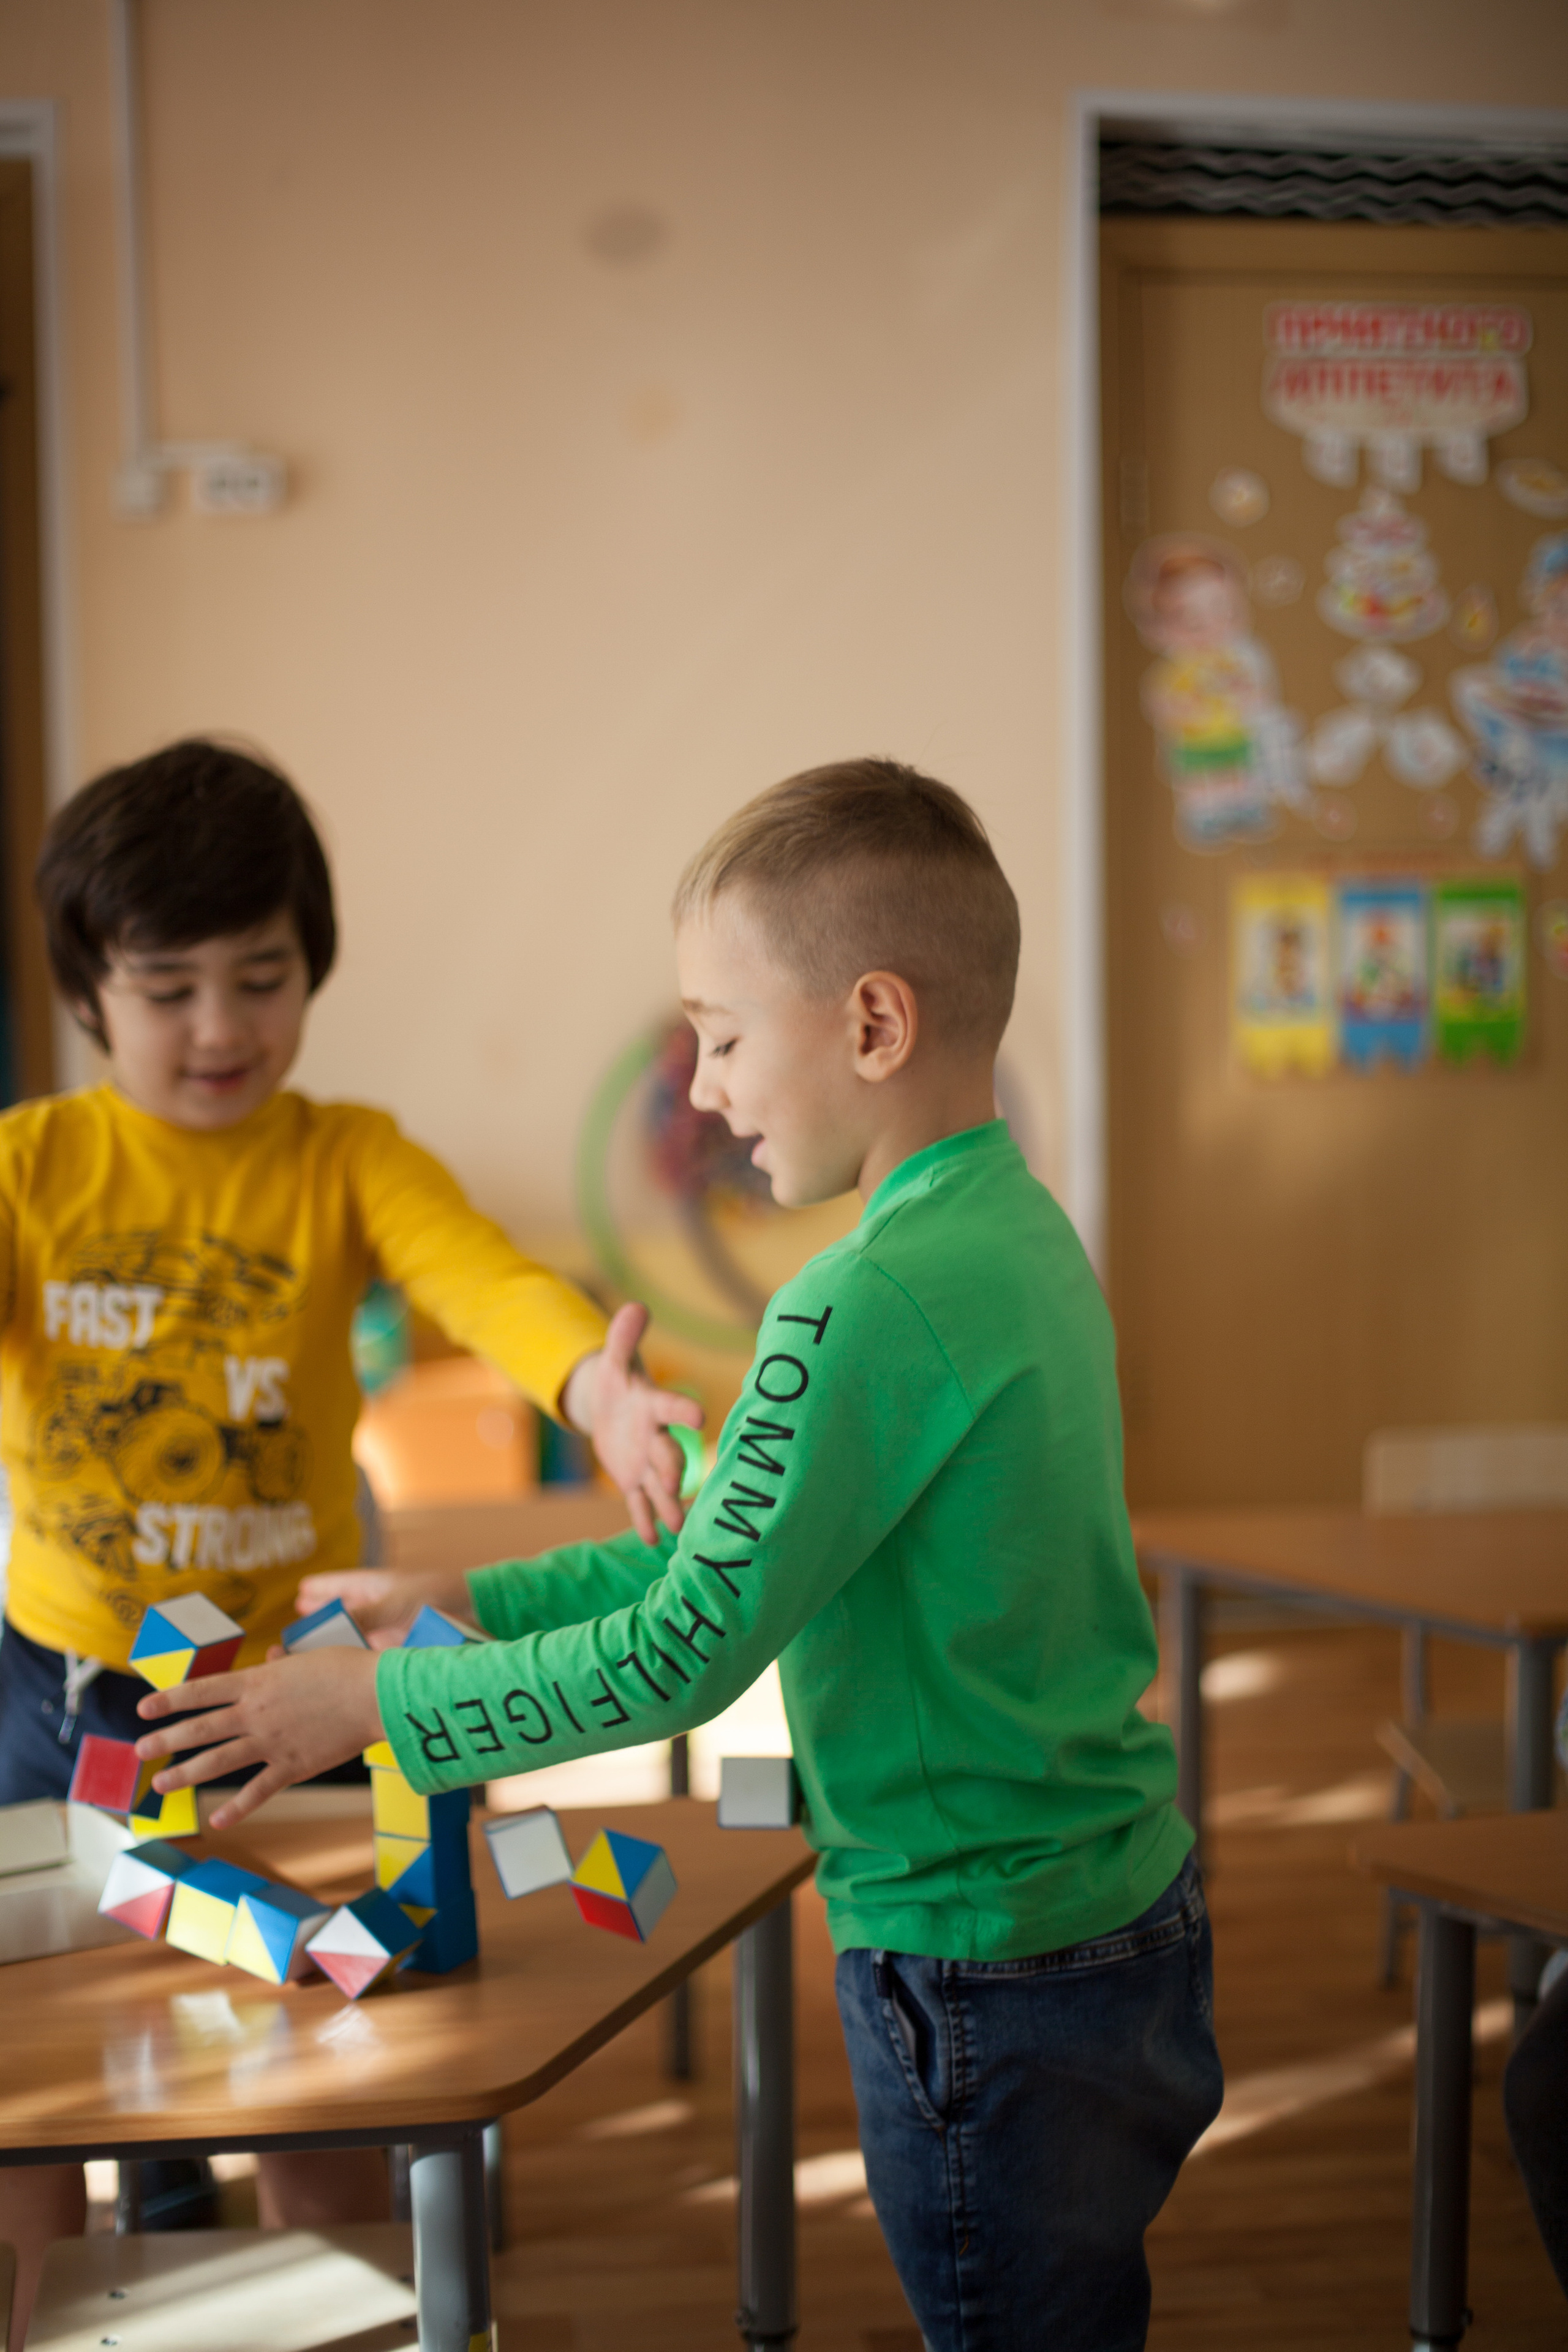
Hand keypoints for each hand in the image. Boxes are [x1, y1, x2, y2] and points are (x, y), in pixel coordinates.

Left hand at [134, 1649, 384, 1830]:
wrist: (376, 1694)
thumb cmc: (347, 1668)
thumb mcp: (308, 1657)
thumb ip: (282, 1664)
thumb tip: (271, 1659)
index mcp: (257, 1682)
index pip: (202, 1690)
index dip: (170, 1699)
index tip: (144, 1709)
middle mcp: (256, 1713)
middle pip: (200, 1728)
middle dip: (166, 1740)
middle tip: (140, 1750)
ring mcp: (271, 1742)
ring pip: (218, 1761)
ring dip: (186, 1773)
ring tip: (162, 1784)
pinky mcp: (292, 1766)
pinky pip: (258, 1791)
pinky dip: (236, 1808)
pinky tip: (216, 1820)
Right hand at [293, 1567, 472, 1647]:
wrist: (476, 1611)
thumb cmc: (439, 1595)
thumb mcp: (397, 1603)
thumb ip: (364, 1615)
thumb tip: (331, 1625)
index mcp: (377, 1584)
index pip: (341, 1584)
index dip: (322, 1588)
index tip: (303, 1590)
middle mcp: (380, 1605)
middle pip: (344, 1611)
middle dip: (322, 1617)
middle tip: (297, 1625)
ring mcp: (389, 1626)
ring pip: (354, 1634)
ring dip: (335, 1641)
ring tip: (310, 1651)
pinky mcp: (398, 1647)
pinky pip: (369, 1651)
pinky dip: (355, 1656)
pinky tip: (342, 1665)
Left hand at [561, 1303, 702, 1545]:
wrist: (610, 1408)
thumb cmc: (617, 1382)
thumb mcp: (613, 1361)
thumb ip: (624, 1338)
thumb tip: (635, 1306)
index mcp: (653, 1406)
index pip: (671, 1408)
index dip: (684, 1410)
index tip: (700, 1416)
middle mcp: (656, 1438)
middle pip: (667, 1454)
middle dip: (672, 1468)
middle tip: (674, 1484)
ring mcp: (647, 1463)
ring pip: (660, 1485)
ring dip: (669, 1504)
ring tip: (679, 1526)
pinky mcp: (633, 1480)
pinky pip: (639, 1502)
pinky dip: (645, 1520)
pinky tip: (651, 1539)